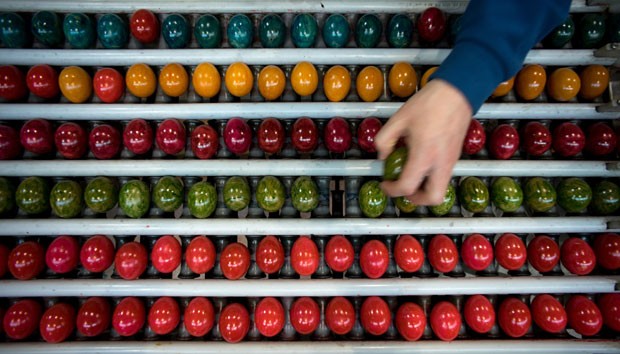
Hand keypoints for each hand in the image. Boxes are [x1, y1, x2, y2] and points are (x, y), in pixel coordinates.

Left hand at [375, 79, 471, 204]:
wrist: (457, 92)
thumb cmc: (428, 104)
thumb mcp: (398, 119)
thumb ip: (384, 140)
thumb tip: (384, 156)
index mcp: (424, 155)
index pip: (407, 186)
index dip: (392, 190)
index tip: (385, 184)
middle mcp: (441, 163)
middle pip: (433, 198)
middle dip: (416, 200)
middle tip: (403, 189)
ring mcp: (451, 161)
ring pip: (441, 189)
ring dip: (425, 189)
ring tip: (411, 175)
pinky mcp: (455, 156)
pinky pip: (444, 176)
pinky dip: (431, 178)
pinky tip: (421, 162)